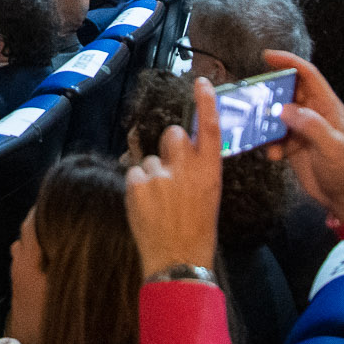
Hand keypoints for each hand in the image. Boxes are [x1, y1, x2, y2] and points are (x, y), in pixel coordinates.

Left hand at [124, 75, 222, 275]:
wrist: (178, 262)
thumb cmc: (198, 232)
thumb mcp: (208, 197)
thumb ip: (198, 171)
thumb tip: (186, 153)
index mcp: (210, 172)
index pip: (210, 128)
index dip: (205, 102)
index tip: (200, 82)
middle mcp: (186, 168)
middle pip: (172, 134)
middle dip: (169, 146)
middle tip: (170, 173)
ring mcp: (160, 175)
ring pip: (150, 159)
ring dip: (152, 176)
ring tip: (159, 204)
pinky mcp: (137, 185)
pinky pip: (134, 174)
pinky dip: (137, 188)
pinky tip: (146, 208)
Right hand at [260, 51, 343, 224]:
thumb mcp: (332, 146)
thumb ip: (310, 125)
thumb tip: (284, 109)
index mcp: (327, 107)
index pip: (308, 75)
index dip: (289, 62)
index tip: (267, 56)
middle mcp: (314, 114)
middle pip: (289, 91)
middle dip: (271, 91)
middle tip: (253, 95)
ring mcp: (303, 129)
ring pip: (279, 114)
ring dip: (266, 120)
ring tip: (257, 127)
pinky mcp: (294, 145)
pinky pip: (275, 136)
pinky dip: (269, 143)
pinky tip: (271, 154)